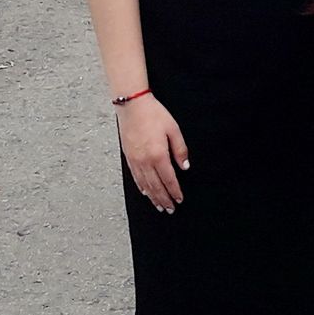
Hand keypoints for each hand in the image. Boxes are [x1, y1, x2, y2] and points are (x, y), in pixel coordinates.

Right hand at [116, 95, 188, 212]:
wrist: (132, 106)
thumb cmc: (154, 114)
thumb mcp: (173, 129)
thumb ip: (180, 149)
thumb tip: (185, 166)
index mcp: (158, 155)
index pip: (169, 179)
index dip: (175, 191)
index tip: (179, 199)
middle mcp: (145, 161)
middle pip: (156, 186)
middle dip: (164, 199)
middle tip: (170, 209)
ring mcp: (135, 160)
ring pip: (145, 184)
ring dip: (153, 197)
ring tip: (159, 206)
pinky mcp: (128, 157)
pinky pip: (135, 177)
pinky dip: (142, 187)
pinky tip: (145, 192)